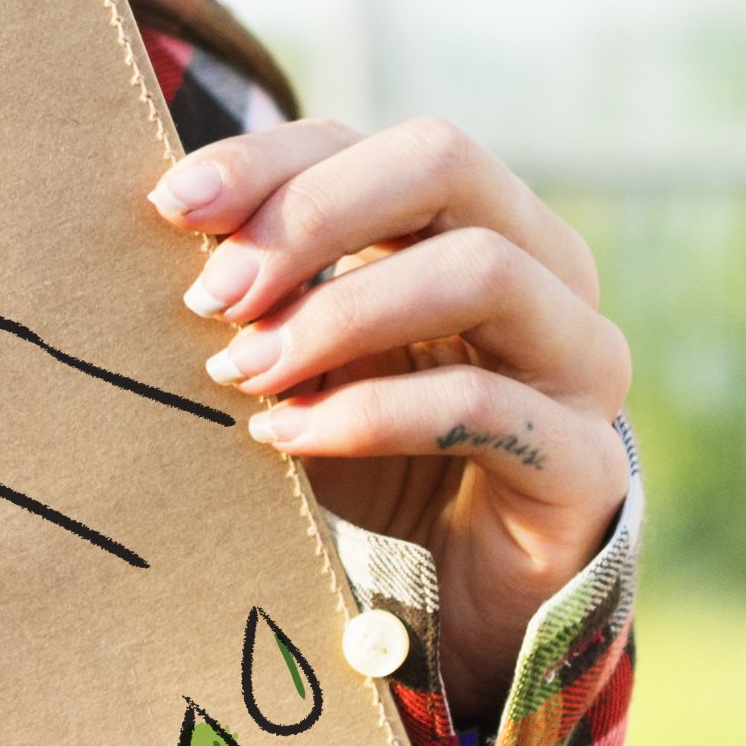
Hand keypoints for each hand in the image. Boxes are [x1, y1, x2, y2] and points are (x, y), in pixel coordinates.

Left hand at [152, 117, 631, 717]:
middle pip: (444, 163)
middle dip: (310, 216)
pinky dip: (367, 414)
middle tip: (213, 296)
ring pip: (477, 269)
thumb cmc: (371, 462)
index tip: (172, 205)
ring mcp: (580, 360)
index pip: (379, 143)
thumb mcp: (304, 364)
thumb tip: (160, 220)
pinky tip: (285, 437)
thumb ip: (262, 295)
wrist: (463, 602)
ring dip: (337, 313)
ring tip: (241, 374)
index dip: (274, 161)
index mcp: (478, 225)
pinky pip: (478, 404)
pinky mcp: (584, 460)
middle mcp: (548, 270)